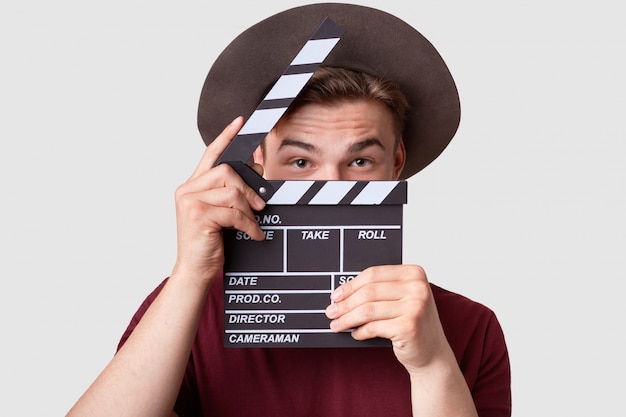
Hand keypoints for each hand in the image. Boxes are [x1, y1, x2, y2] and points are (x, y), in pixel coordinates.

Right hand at [171, 116, 265, 285]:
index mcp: (193, 186)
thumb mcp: (223, 212)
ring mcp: (190, 201)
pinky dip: (248, 224)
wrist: (195, 270)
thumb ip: (233, 191)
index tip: (240, 122)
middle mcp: (187, 190)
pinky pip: (234, 212)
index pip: (211, 154)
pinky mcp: (197, 215)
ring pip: (232, 191)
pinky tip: (253, 234)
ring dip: (248, 210)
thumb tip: (257, 169)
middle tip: (260, 205)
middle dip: (248, 188)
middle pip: (227, 171)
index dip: (226, 137)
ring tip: (252, 224)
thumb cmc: (209, 242)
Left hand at [325, 264, 450, 373]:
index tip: (336, 295)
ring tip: (337, 325)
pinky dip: (361, 331)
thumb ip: (379, 290)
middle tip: (331, 312)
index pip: (373, 274)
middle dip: (345, 303)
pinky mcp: (409, 326)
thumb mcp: (400, 299)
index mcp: (414, 273)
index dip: (350, 285)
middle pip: (368, 291)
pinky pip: (373, 327)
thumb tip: (342, 292)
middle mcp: (418, 287)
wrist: (433, 354)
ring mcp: (415, 307)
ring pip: (368, 310)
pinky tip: (356, 334)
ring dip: (347, 319)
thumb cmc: (412, 324)